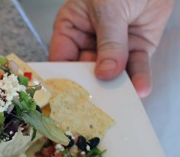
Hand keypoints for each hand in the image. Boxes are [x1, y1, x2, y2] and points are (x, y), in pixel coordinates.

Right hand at [49, 0, 172, 97]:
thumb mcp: (108, 10)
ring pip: (112, 73)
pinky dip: (139, 78)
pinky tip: (139, 88)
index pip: (62, 58)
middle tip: (97, 101)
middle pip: (86, 71)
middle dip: (93, 86)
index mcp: (71, 27)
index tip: (69, 95)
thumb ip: (109, 43)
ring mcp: (112, 47)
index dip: (65, 77)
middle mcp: (88, 40)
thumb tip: (106, 73)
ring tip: (120, 99)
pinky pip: (135, 67)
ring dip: (118, 87)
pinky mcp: (135, 49)